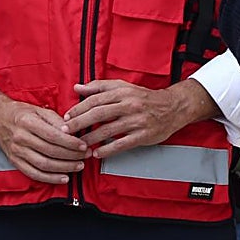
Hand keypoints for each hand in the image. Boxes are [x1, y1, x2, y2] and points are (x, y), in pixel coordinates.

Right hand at [0, 79, 86, 184]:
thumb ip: (56, 120)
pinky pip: (33, 173)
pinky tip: (64, 178)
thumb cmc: (21, 113)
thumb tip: (74, 131)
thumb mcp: (39, 110)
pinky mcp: (15, 161)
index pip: (53, 136)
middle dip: (71, 155)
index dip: (70, 143)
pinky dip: (50, 178)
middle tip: (86, 155)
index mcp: (28, 123)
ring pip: (43, 164)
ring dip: (64, 167)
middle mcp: (21, 138)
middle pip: (50, 151)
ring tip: (79, 166)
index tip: (84, 145)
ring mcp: (16, 152)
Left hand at [63, 79, 214, 158]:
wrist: (173, 107)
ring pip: (108, 130)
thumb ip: (100, 87)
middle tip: (66, 131)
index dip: (78, 109)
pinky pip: (121, 144)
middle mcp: (129, 105)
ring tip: (78, 145)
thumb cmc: (145, 98)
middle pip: (98, 114)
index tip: (66, 117)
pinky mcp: (143, 134)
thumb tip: (78, 88)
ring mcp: (137, 120)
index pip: (95, 99)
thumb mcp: (124, 87)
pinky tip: (97, 153)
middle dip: (79, 123)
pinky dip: (107, 150)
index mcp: (123, 92)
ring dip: (90, 139)